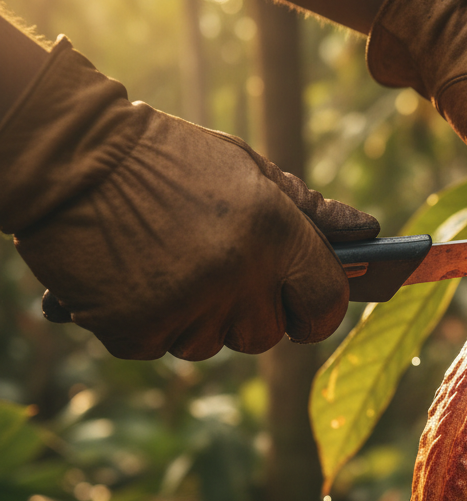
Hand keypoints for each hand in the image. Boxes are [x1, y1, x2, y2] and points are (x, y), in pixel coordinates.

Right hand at [0, 37, 377, 359]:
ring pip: (212, 345)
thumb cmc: (168, 160)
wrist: (65, 153)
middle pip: (267, 336)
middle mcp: (237, 272)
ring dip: (196, 318)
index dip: (321, 312)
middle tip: (216, 273)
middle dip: (250, 314)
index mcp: (274, 230)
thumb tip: (367, 231)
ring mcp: (185, 304)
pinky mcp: (134, 329)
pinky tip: (133, 278)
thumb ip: (308, 208)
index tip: (307, 312)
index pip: (328, 301)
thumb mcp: (246, 169)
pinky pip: (162, 347)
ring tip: (167, 264)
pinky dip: (149, 322)